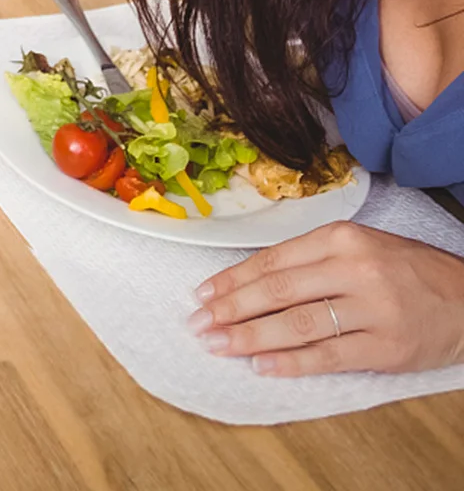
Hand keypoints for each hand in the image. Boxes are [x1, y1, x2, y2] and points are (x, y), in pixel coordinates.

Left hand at [190, 220, 463, 375]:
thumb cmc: (404, 270)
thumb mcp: (357, 247)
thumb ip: (309, 260)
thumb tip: (250, 281)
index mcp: (340, 238)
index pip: (272, 261)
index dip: (232, 279)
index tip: (203, 294)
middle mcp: (353, 269)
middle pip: (277, 292)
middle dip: (231, 309)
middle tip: (200, 323)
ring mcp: (371, 310)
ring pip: (297, 324)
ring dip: (251, 337)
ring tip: (220, 344)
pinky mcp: (386, 348)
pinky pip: (328, 356)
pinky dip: (291, 362)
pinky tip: (262, 365)